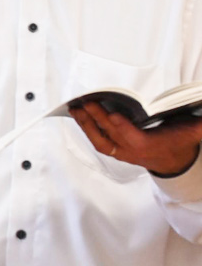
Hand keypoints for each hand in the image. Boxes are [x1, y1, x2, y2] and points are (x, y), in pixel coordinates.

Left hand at [69, 101, 201, 176]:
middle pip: (112, 134)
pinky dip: (87, 129)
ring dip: (86, 125)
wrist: (172, 162)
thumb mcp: (192, 132)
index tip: (113, 115)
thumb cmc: (178, 142)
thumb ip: (201, 126)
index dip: (122, 127)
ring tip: (75, 109)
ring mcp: (121, 152)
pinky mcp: (114, 151)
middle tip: (87, 102)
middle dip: (98, 118)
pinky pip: (97, 141)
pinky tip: (79, 116)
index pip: (134, 138)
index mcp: (150, 146)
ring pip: (100, 140)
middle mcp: (132, 151)